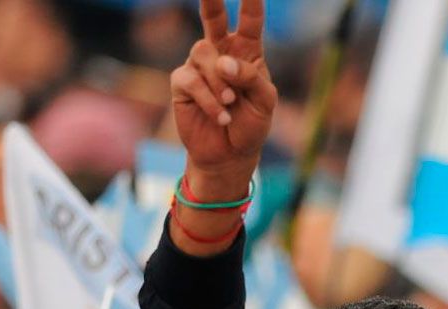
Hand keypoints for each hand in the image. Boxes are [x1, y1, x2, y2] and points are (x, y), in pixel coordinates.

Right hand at [170, 0, 277, 251]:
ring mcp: (199, 66)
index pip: (249, 21)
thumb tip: (224, 61)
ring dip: (219, 82)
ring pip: (204, 55)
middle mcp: (220, 53)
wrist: (230, 153)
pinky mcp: (182, 83)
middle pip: (212, 17)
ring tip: (230, 104)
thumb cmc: (251, 124)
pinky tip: (220, 113)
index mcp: (247, 52)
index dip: (251, 2)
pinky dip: (208, 98)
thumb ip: (252, 76)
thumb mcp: (265, 101)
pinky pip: (191, 80)